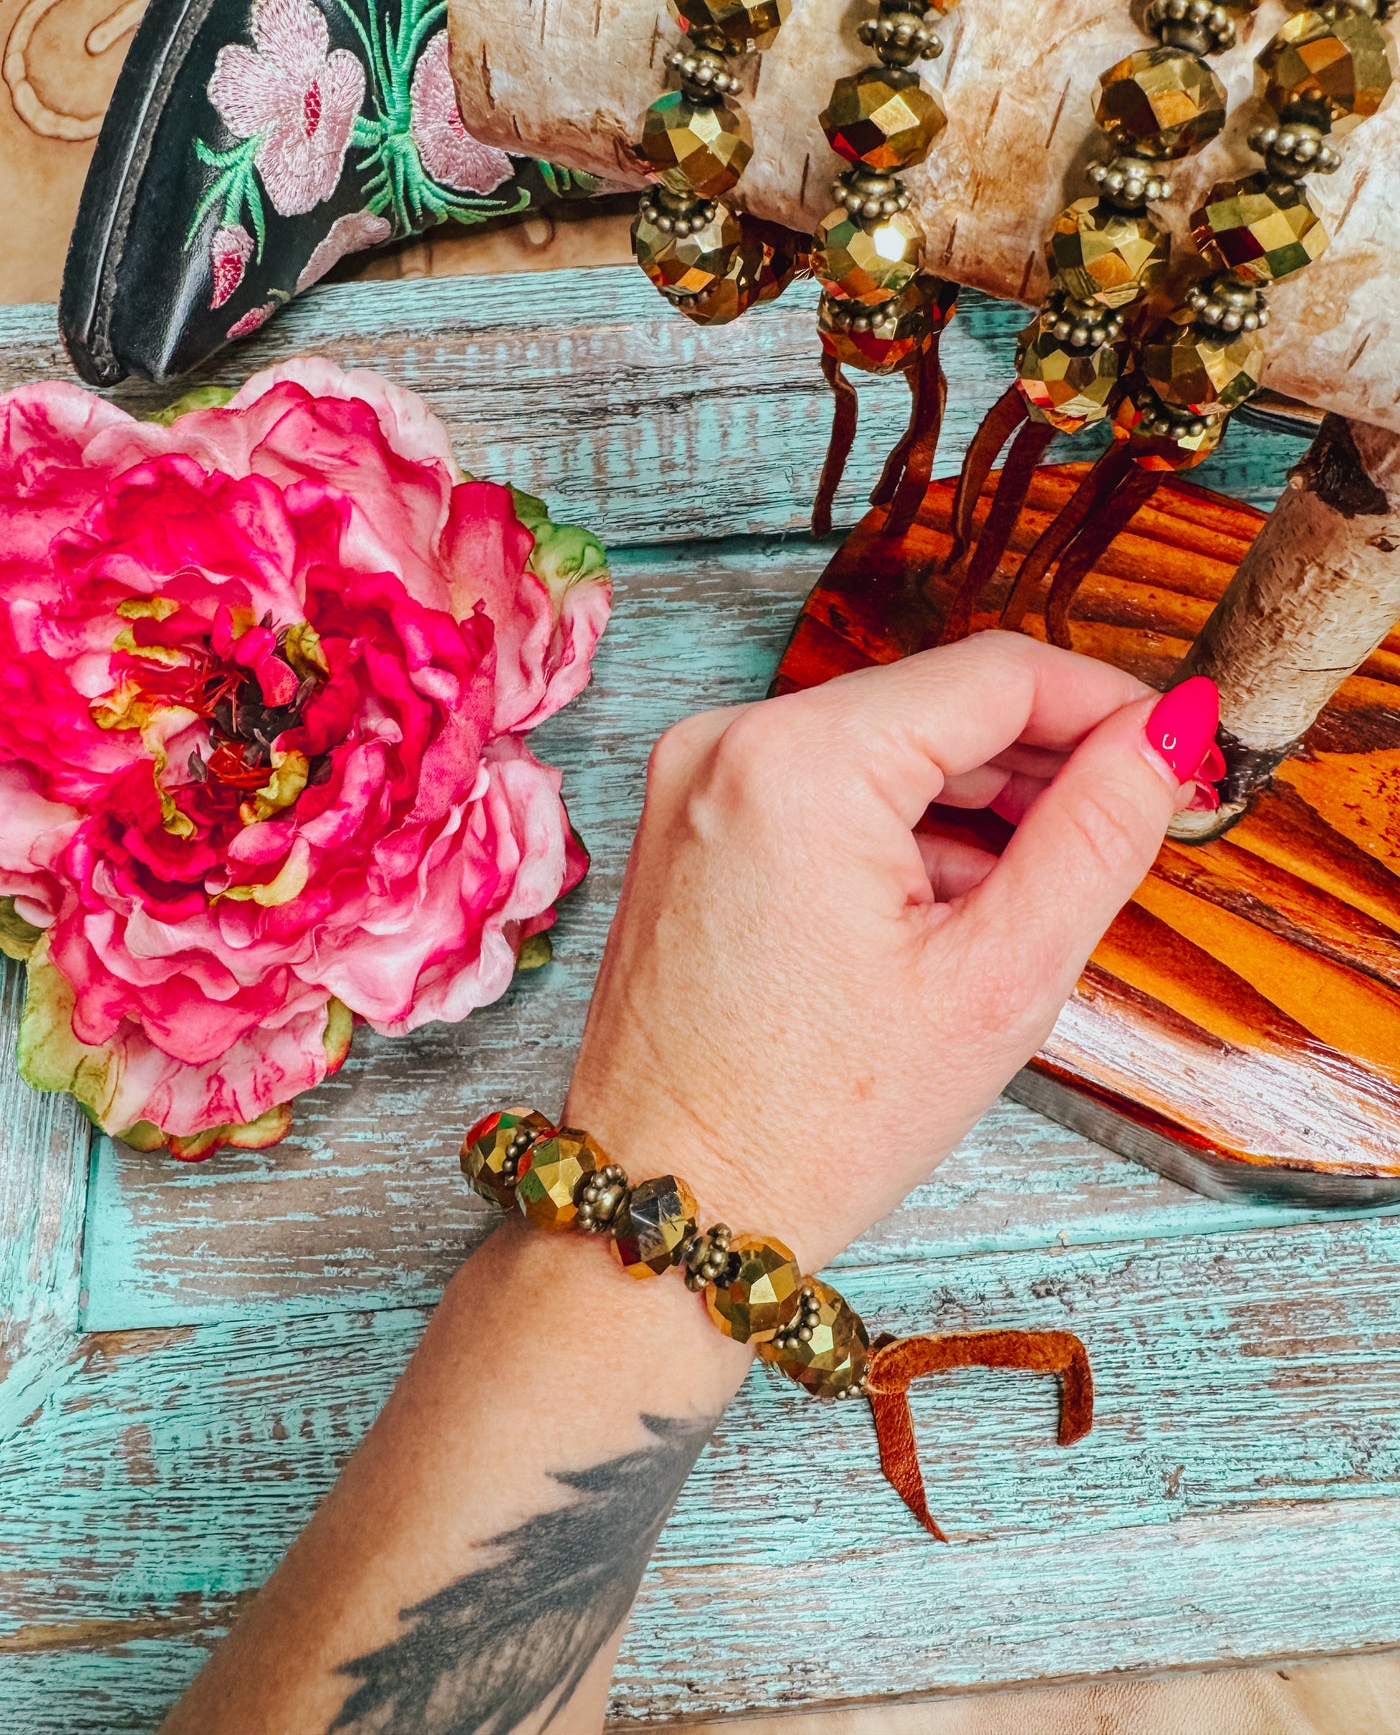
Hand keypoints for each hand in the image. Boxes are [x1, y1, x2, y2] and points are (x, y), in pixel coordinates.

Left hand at [568, 633, 1219, 1268]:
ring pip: (881, 747)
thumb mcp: (999, 980)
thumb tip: (1162, 737)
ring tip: (1034, 893)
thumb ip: (1095, 836)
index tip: (1174, 750)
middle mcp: (728, 742)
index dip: (1105, 704)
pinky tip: (948, 908)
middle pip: (933, 705)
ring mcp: (694, 781)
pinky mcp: (685, 823)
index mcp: (800, 762)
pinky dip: (897, 828)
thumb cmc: (815, 1121)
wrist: (673, 1207)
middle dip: (1039, 761)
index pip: (996, 674)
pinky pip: (821, 787)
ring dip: (972, 801)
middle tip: (1126, 828)